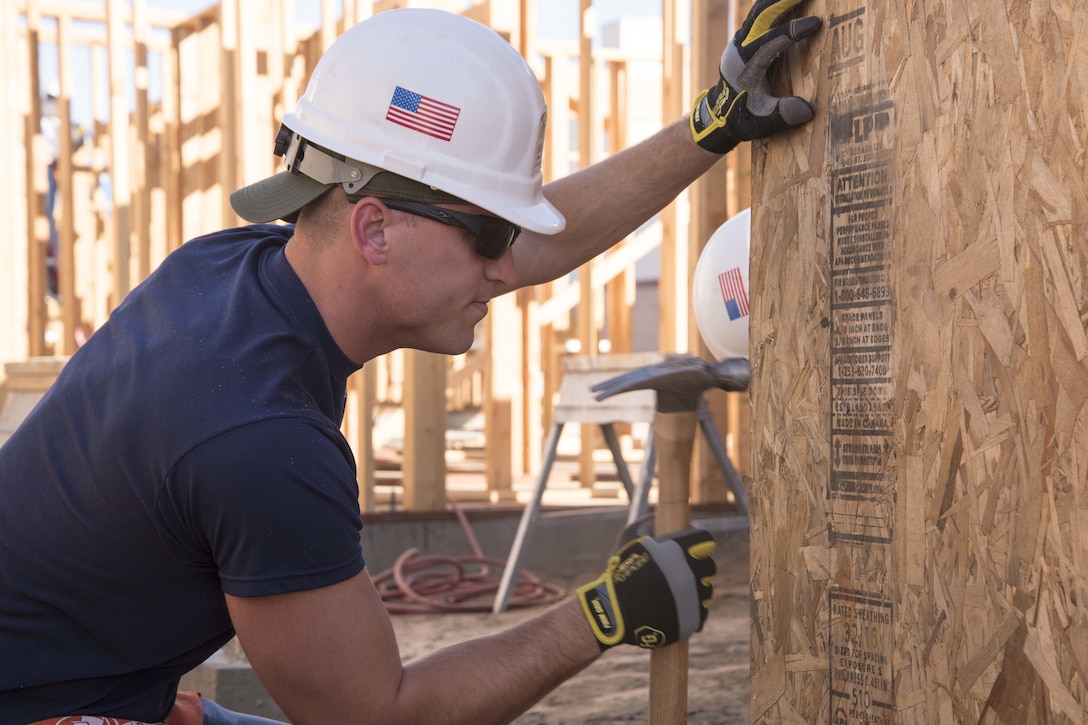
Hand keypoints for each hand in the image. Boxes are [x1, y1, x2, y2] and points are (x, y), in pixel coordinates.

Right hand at [576, 527, 715, 649]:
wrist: (616, 612)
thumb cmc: (620, 573)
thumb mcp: (628, 538)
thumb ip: (646, 523)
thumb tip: (658, 517)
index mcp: (680, 550)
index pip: (706, 539)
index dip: (698, 542)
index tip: (691, 548)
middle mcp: (692, 572)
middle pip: (709, 566)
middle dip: (698, 566)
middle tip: (681, 572)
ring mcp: (695, 597)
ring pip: (706, 589)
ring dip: (695, 588)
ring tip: (675, 593)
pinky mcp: (694, 618)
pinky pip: (701, 610)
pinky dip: (692, 608)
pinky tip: (676, 607)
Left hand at [690, 0, 821, 153]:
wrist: (719, 114)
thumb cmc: (741, 117)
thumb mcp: (760, 122)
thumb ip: (780, 115)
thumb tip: (806, 110)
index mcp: (745, 63)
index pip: (772, 40)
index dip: (794, 30)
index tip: (816, 23)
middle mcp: (740, 46)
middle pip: (762, 13)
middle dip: (785, 0)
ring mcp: (741, 40)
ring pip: (760, 9)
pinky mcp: (745, 38)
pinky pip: (760, 14)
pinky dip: (775, 4)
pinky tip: (792, 0)